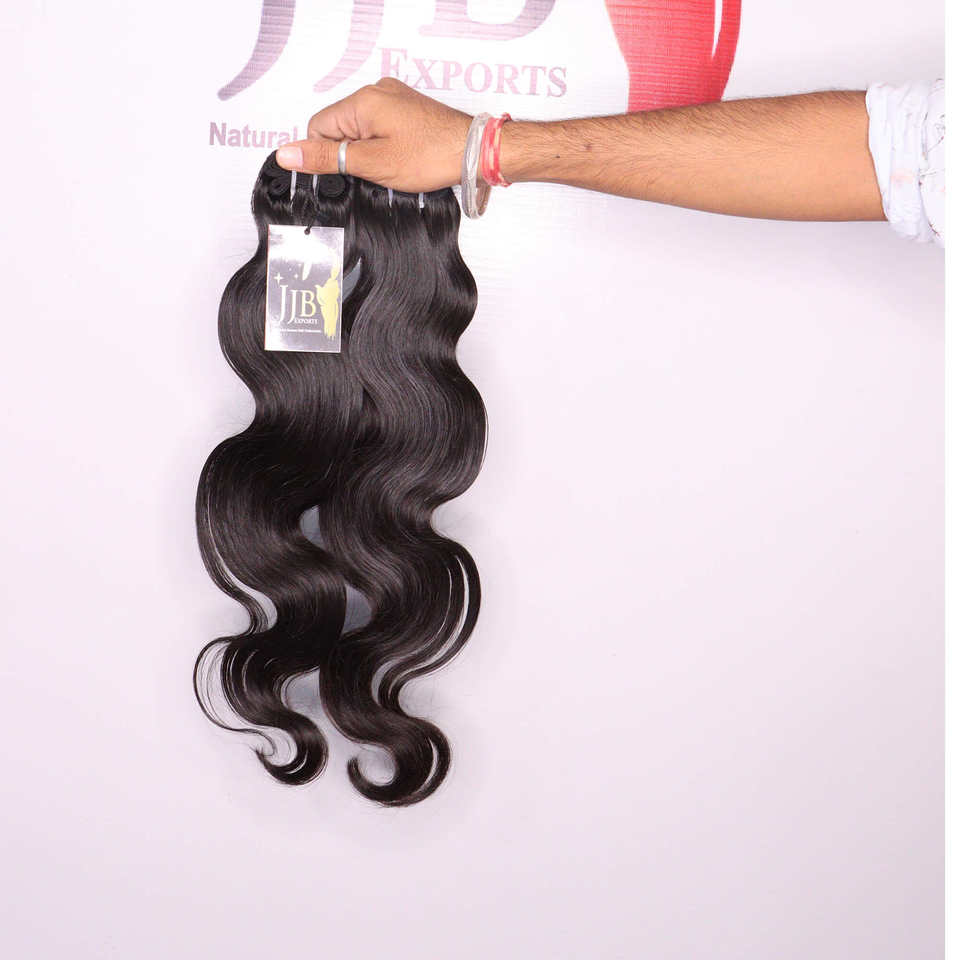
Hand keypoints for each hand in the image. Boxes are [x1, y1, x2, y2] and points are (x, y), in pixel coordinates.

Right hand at [275, 77, 472, 191]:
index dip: (328, 157)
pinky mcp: (407, 109)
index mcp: (362, 101)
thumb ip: (328, 159)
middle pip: (340, 128)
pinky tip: (403, 158)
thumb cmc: (430, 156)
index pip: (318, 128)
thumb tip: (288, 154)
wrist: (473, 151)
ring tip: (395, 164)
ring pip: (361, 130)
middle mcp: (376, 92)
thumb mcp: (372, 164)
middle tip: (377, 171)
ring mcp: (394, 98)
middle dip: (351, 155)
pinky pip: (380, 127)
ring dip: (369, 153)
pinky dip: (384, 146)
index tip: (349, 173)